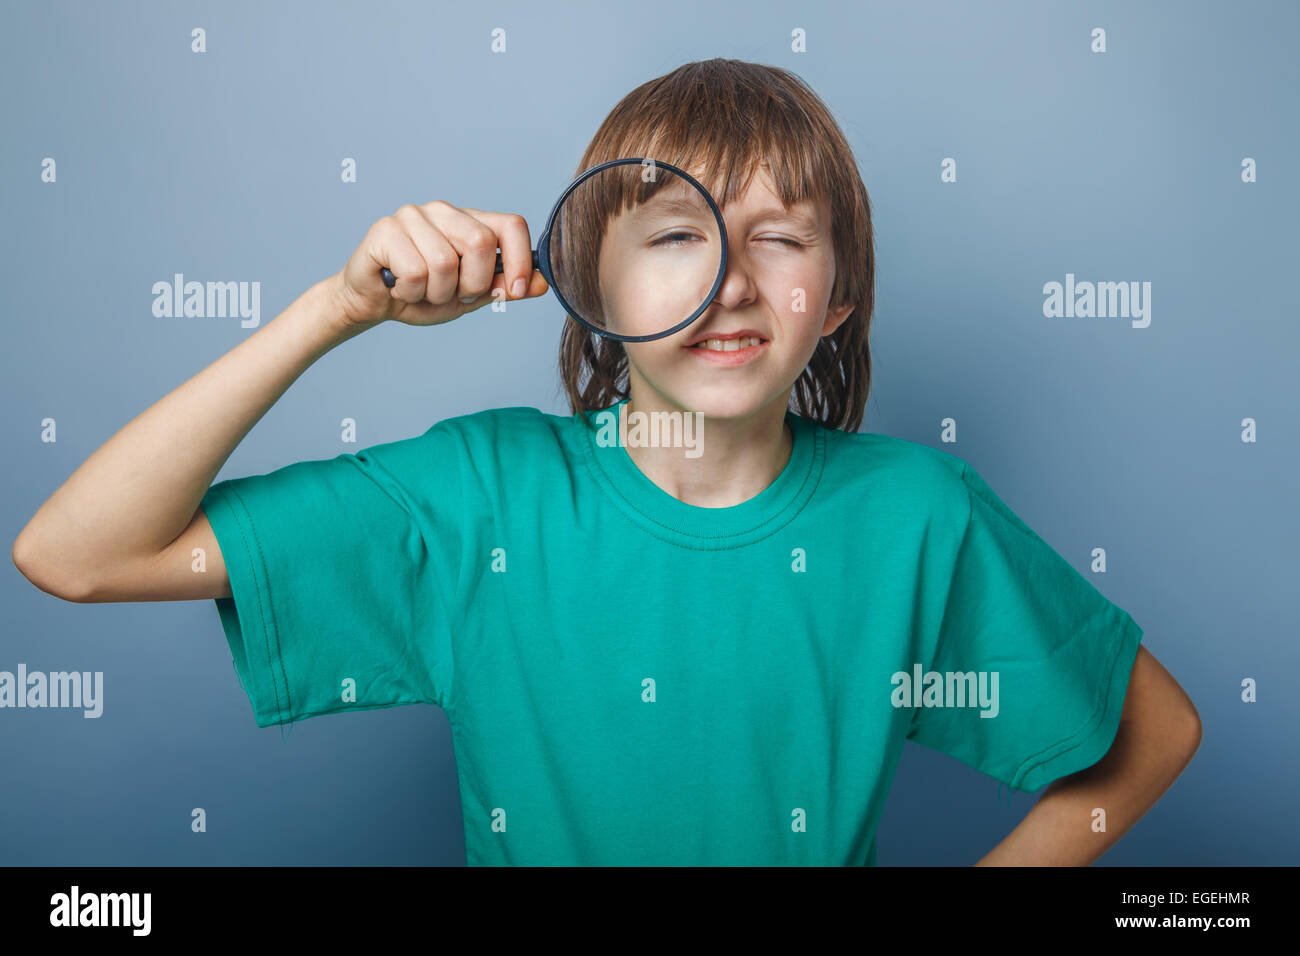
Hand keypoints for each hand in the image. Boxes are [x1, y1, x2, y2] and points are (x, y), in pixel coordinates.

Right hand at [330, 200, 548, 327]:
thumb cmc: (424, 295)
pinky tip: (400, 287)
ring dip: (436, 293)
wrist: (376, 303)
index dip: (520, 259)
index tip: (514, 290)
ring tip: (423, 291)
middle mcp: (445, 211)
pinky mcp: (386, 229)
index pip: (511, 225)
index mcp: (471, 222)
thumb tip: (542, 283)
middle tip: (454, 294)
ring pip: (445, 262)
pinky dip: (411, 293)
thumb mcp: (472, 297)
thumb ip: (504, 288)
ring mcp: (414, 215)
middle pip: (481, 243)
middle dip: (472, 284)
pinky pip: (415, 271)